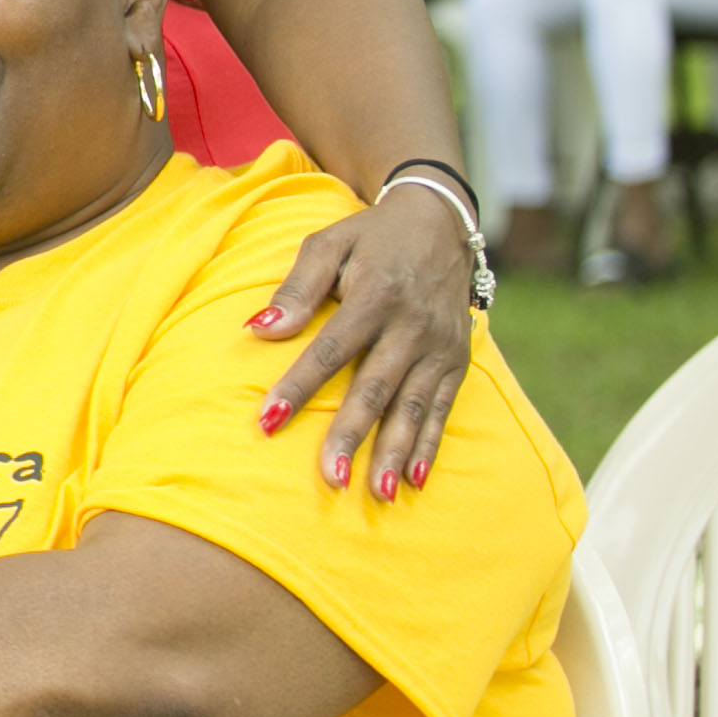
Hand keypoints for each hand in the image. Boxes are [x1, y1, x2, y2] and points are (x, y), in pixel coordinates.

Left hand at [252, 188, 476, 497]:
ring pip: (413, 407)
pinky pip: (442, 407)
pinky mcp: (458, 360)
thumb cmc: (369, 237)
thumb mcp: (328, 244)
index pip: (330, 350)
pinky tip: (416, 478)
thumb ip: (297, 288)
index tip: (268, 421)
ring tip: (377, 494)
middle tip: (329, 479)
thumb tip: (259, 328)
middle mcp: (411, 326)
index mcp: (375, 296)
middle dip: (351, 436)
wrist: (439, 222)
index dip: (299, 387)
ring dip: (395, 452)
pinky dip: (430, 444)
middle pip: (375, 389)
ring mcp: (439, 346)